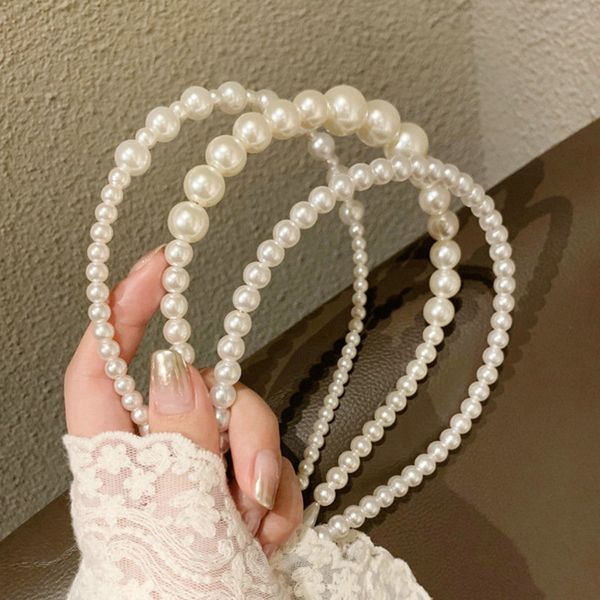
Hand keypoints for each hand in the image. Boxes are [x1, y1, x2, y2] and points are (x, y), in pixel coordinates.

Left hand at [64, 245, 302, 556]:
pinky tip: (268, 530)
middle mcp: (158, 457)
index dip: (124, 309)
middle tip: (245, 482)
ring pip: (244, 420)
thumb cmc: (181, 599)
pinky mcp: (238, 487)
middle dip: (237, 427)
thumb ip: (178, 441)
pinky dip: (278, 492)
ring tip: (255, 523)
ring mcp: (201, 472)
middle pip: (200, 387)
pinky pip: (270, 457)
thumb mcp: (179, 520)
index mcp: (116, 460)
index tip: (161, 265)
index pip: (103, 365)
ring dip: (262, 470)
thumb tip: (174, 370)